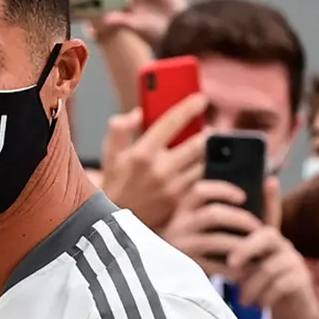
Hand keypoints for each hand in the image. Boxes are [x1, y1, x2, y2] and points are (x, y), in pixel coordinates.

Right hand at [101, 94, 207, 230]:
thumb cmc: (115, 182)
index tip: (201, 99)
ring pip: (202, 162)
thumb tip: (138, 113)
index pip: (171, 123)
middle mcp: (159, 169)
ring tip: (205, 145)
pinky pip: (198, 180)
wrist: (115, 220)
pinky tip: (199, 165)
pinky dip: (201, 170)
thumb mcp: (110, 153)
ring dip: (206, 152)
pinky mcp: (179, 200)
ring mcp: (171, 186)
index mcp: (142, 153)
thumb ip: (119, 128)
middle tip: (208, 127)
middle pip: (197, 143)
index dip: (188, 108)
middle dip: (206, 133)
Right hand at [161, 179, 263, 276]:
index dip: (223, 190)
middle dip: (241, 220)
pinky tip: (248, 270)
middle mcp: (178, 223)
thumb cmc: (215, 243)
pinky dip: (235, 268)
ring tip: (258, 251)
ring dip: (242, 245)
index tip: (243, 197)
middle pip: (212, 214)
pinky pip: (215, 266)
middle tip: (259, 228)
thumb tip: (271, 181)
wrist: (186, 279)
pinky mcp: (186, 266)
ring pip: (215, 240)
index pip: (200, 190)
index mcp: (185, 208)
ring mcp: (181, 245)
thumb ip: (251, 203)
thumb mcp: (223, 222)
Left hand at [226, 178, 318, 312]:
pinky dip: (264, 298)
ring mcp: (295, 261)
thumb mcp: (247, 269)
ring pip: (268, 269)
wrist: (290, 311)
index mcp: (268, 241)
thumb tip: (212, 250)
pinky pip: (279, 286)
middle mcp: (283, 245)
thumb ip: (235, 257)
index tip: (270, 180)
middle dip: (245, 249)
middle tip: (231, 264)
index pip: (271, 215)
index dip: (271, 198)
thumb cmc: (261, 287)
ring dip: (251, 287)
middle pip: (266, 237)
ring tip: (242, 299)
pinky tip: (257, 305)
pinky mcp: (302, 279)